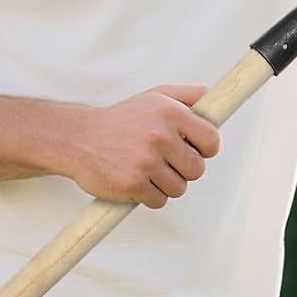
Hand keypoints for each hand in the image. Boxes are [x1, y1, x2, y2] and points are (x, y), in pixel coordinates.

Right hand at [60, 85, 220, 208]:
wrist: (79, 138)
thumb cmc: (123, 118)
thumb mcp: (156, 96)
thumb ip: (190, 95)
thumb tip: (217, 100)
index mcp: (170, 112)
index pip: (212, 140)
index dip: (206, 149)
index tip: (194, 149)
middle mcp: (160, 135)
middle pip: (197, 169)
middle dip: (184, 169)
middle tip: (166, 161)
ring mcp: (146, 161)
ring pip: (179, 188)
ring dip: (166, 184)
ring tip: (148, 169)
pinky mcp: (133, 184)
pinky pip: (159, 201)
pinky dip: (150, 196)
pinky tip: (137, 180)